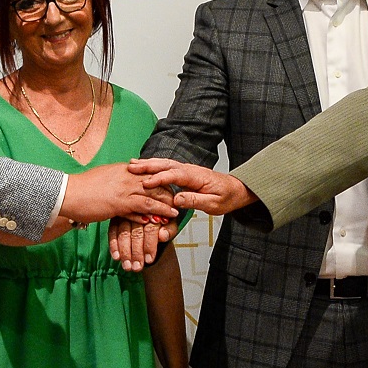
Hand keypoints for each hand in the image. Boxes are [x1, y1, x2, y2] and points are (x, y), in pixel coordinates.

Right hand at [61, 162, 178, 224]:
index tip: (171, 187)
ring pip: (152, 195)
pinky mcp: (119, 202)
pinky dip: (154, 213)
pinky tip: (162, 219)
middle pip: (155, 182)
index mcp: (123, 169)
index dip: (161, 180)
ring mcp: (123, 189)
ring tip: (176, 211)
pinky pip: (142, 207)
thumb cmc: (81, 188)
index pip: (149, 172)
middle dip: (168, 191)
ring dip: (166, 204)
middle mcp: (126, 176)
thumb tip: (124, 181)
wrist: (66, 193)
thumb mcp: (103, 178)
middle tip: (180, 200)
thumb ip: (117, 179)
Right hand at [108, 215, 173, 270]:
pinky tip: (116, 257)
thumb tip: (162, 236)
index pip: (151, 229)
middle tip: (137, 267)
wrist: (157, 213)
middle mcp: (138, 209)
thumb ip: (169, 230)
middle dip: (136, 252)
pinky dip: (113, 245)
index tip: (149, 260)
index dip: (150, 245)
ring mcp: (126, 213)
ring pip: (124, 233)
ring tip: (128, 267)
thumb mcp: (171, 223)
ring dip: (125, 252)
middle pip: (136, 233)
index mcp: (154, 209)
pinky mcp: (116, 218)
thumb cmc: (164, 219)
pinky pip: (112, 231)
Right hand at [129, 158, 254, 214]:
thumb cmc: (226, 198)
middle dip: (148, 166)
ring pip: (164, 164)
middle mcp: (189, 170)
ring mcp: (186, 169)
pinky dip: (153, 166)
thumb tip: (177, 200)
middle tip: (131, 167)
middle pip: (166, 165)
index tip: (146, 183)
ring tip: (131, 165)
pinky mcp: (183, 173)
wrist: (235, 190)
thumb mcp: (213, 204)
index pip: (175, 175)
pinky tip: (142, 168)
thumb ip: (195, 201)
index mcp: (196, 177)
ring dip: (148, 164)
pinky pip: (166, 168)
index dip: (160, 178)